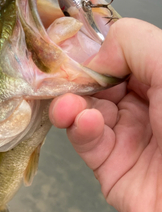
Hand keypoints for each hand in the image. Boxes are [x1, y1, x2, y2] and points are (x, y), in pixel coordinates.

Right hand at [49, 18, 161, 211]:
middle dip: (76, 78)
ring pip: (84, 111)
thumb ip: (132, 43)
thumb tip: (95, 58)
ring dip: (71, 104)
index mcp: (161, 79)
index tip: (70, 48)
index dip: (94, 51)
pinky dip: (79, 128)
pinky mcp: (111, 167)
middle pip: (96, 83)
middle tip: (60, 78)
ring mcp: (127, 137)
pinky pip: (87, 141)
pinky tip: (84, 122)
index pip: (118, 56)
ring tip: (67, 106)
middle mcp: (145, 105)